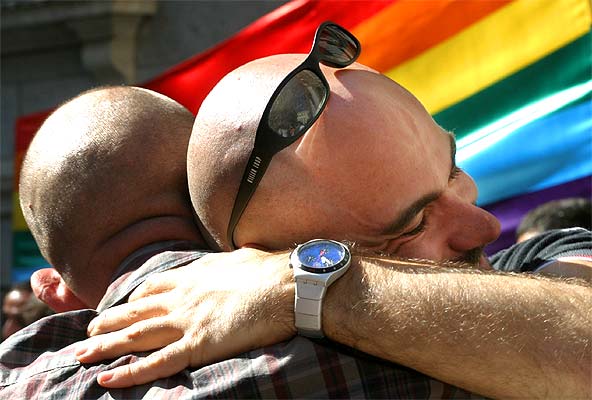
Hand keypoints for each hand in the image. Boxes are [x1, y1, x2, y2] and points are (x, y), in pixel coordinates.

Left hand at [75, 248, 294, 387]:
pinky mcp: (198, 345)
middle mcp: (182, 298)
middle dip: (109, 322)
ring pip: (137, 336)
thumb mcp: (239, 260)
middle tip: (87, 331)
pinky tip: (108, 377)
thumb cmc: (269, 270)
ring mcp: (187, 321)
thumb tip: (234, 262)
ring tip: (81, 353)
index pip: (154, 288)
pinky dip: (130, 371)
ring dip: (106, 345)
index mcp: (193, 276)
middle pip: (136, 312)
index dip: (134, 300)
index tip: (122, 306)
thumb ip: (225, 265)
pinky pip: (158, 362)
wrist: (286, 284)